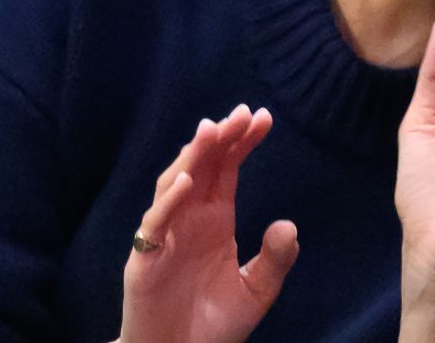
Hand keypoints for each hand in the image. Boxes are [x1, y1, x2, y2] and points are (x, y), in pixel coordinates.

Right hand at [117, 106, 300, 342]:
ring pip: (174, 184)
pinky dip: (169, 201)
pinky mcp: (145, 260)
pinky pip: (156, 224)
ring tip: (212, 131)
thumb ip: (275, 260)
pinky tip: (187, 180)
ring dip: (192, 157)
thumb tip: (288, 225)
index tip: (263, 117)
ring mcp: (165, 236)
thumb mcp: (256, 292)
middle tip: (240, 113)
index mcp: (214, 220)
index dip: (242, 142)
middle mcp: (188, 220)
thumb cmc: (213, 325)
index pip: (227, 169)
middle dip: (219, 138)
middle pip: (201, 166)